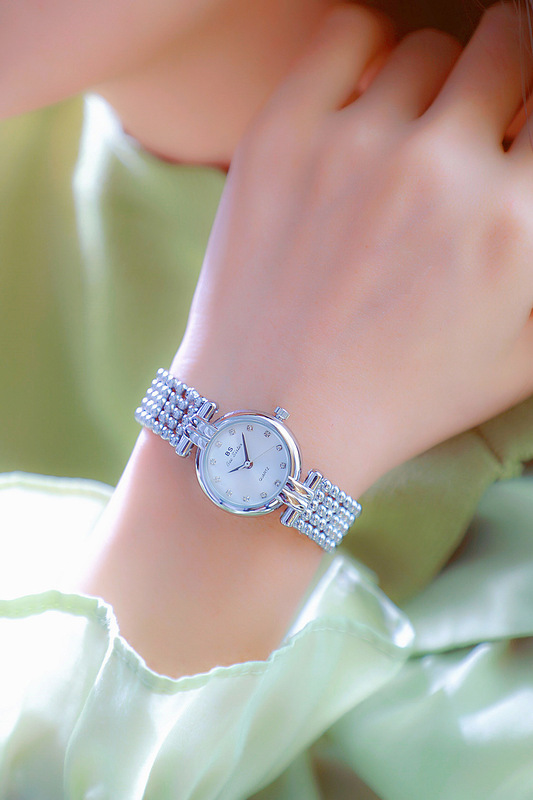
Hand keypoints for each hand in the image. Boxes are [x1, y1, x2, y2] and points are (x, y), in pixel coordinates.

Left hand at [173, 1, 532, 498]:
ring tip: (406, 139)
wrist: (277, 419)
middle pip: (511, 43)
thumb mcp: (523, 351)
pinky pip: (346, 33)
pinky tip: (363, 97)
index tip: (512, 139)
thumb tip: (532, 179)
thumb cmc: (402, 397)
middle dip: (505, 76)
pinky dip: (365, 51)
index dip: (530, 122)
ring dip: (432, 85)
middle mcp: (444, 174)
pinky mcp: (281, 138)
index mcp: (517, 225)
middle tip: (476, 121)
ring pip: (428, 48)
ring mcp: (357, 149)